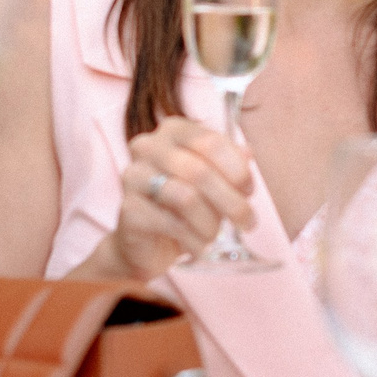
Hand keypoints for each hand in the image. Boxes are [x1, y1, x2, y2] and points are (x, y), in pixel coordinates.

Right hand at [82, 117, 256, 283]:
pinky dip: (194, 239)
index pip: (211, 142)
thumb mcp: (214, 182)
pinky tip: (200, 247)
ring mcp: (134, 176)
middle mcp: (148, 147)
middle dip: (231, 201)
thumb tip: (247, 153)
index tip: (249, 192)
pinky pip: (172, 224)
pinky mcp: (128, 209)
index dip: (237, 170)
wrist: (148, 242)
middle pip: (199, 171)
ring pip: (186, 198)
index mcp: (173, 130)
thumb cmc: (184, 206)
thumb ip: (231, 165)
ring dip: (211, 223)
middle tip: (247, 222)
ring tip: (217, 236)